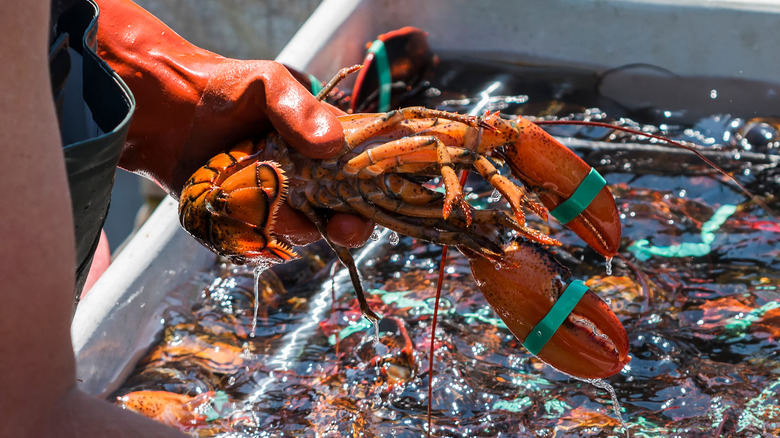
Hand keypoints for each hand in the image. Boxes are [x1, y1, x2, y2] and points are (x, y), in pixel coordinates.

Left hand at [95, 0, 372, 248]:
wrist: (160, 109)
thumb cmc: (222, 88)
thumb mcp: (268, 84)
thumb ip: (300, 109)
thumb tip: (331, 145)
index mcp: (324, 146)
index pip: (363, 176)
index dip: (371, 197)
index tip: (363, 208)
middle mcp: (308, 178)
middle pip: (342, 215)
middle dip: (345, 227)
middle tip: (339, 227)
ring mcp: (277, 202)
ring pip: (301, 231)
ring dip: (288, 222)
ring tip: (256, 192)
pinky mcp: (245, 221)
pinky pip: (261, 242)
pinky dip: (253, 233)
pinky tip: (235, 209)